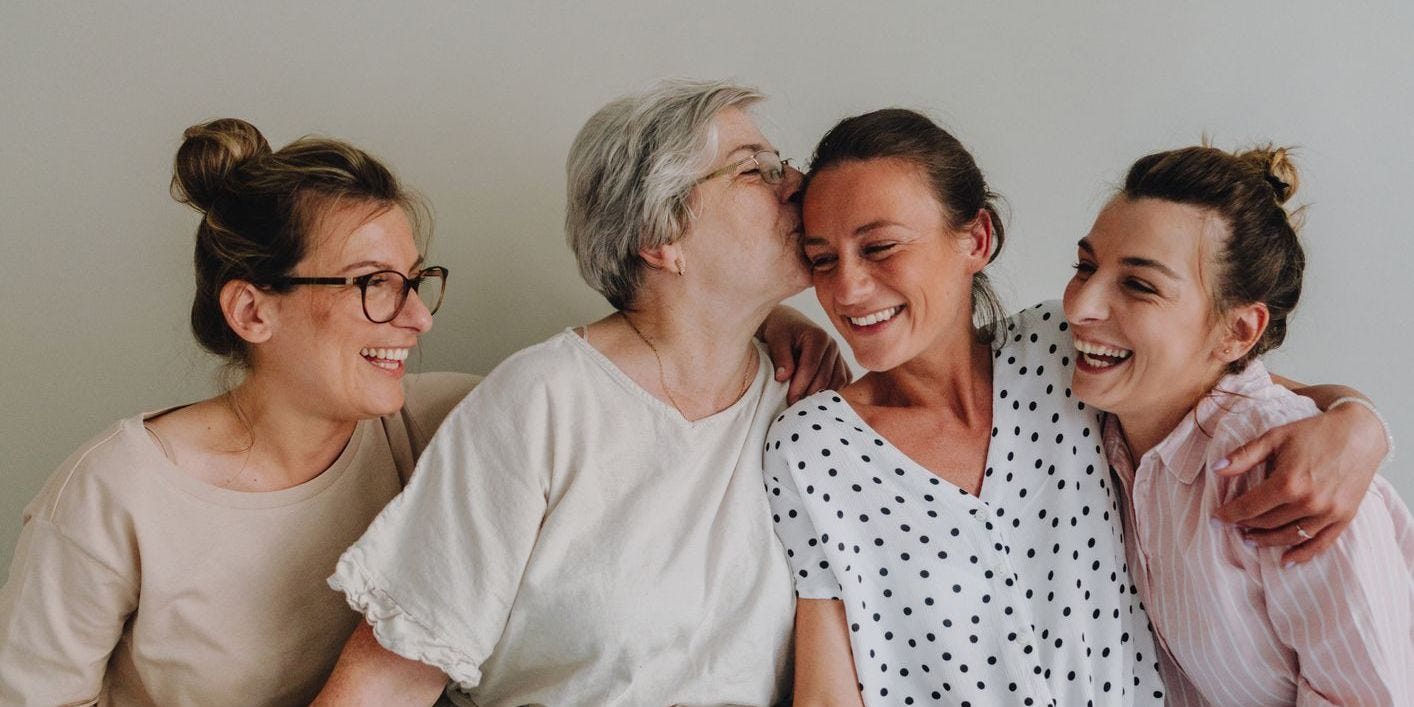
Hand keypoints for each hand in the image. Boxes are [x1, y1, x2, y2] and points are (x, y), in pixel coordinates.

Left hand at [759, 306, 850, 404]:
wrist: (790, 324)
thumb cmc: (782, 331)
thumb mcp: (776, 339)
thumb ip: (780, 357)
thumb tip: (783, 378)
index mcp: (818, 337)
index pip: (810, 367)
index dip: (800, 386)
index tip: (790, 399)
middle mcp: (832, 345)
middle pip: (825, 377)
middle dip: (809, 394)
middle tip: (795, 406)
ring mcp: (839, 355)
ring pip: (838, 381)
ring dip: (823, 395)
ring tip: (806, 403)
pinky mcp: (841, 363)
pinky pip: (843, 381)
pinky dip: (834, 392)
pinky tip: (819, 398)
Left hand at [1213, 402, 1387, 564]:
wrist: (1360, 433)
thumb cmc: (1314, 433)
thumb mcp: (1275, 437)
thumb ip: (1244, 456)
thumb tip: (1216, 469)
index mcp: (1288, 482)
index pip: (1250, 507)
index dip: (1229, 515)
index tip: (1215, 518)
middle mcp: (1309, 502)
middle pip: (1268, 523)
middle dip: (1246, 526)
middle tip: (1233, 525)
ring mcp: (1329, 512)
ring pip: (1290, 536)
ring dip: (1268, 541)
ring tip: (1251, 539)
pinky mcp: (1344, 517)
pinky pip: (1320, 543)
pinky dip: (1302, 555)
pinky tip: (1286, 561)